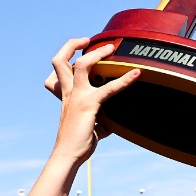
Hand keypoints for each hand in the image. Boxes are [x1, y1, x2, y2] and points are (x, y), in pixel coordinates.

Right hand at [44, 39, 140, 163]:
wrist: (68, 155)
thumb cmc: (77, 144)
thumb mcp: (89, 128)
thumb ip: (99, 122)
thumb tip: (111, 124)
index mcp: (66, 95)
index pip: (59, 70)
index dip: (67, 56)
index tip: (80, 50)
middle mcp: (69, 93)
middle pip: (60, 60)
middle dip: (72, 45)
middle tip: (88, 40)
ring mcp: (78, 97)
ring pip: (81, 65)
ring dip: (97, 53)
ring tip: (111, 47)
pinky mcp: (89, 105)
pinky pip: (108, 88)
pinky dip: (124, 80)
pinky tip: (136, 73)